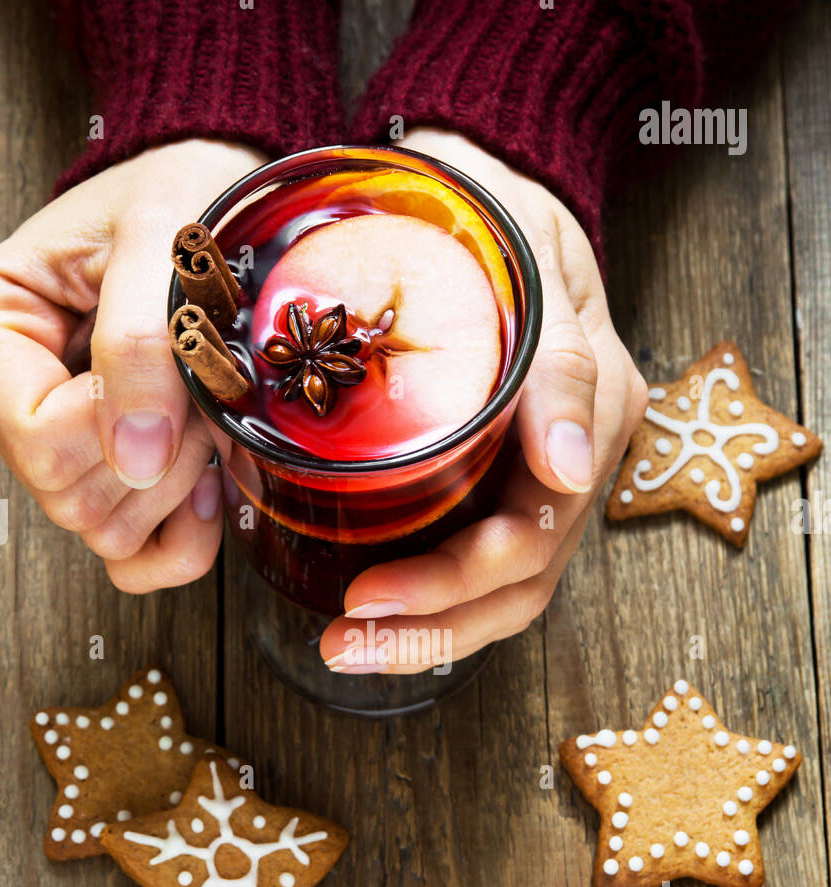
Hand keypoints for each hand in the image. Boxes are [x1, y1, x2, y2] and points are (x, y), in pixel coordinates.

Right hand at [0, 139, 263, 590]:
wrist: (220, 198)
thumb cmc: (179, 193)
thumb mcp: (161, 235)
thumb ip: (141, 339)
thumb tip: (136, 455)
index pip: (38, 438)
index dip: (118, 421)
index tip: (170, 366)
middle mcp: (15, 399)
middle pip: (71, 498)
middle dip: (159, 453)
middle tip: (200, 384)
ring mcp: (64, 449)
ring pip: (105, 534)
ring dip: (178, 484)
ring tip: (204, 409)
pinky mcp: (117, 480)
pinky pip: (136, 561)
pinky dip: (182, 541)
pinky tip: (209, 478)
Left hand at [320, 129, 647, 672]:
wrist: (485, 188)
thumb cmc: (497, 216)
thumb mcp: (531, 267)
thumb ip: (558, 368)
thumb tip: (567, 470)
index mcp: (593, 418)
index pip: (530, 543)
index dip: (451, 586)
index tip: (366, 597)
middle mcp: (573, 462)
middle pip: (516, 586)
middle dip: (430, 629)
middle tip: (344, 646)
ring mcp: (540, 474)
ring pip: (499, 588)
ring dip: (425, 631)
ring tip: (346, 647)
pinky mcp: (501, 474)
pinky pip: (475, 552)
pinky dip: (427, 596)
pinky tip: (373, 611)